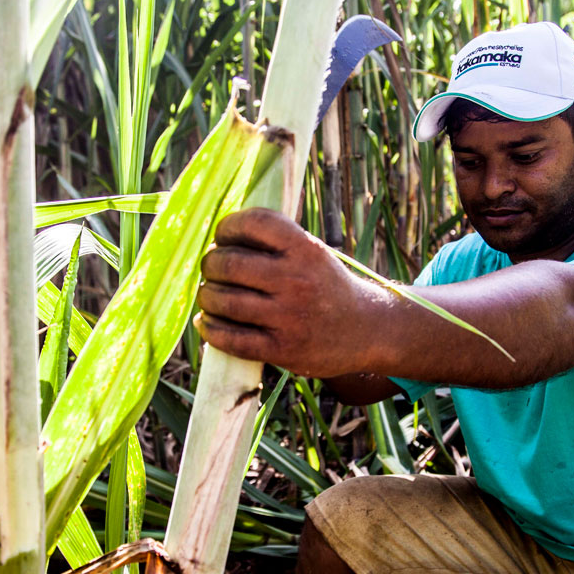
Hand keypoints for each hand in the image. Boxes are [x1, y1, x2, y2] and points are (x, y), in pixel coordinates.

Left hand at [196, 208, 383, 377]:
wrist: (367, 330)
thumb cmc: (327, 286)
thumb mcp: (313, 254)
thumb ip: (274, 243)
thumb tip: (218, 238)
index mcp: (306, 249)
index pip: (253, 223)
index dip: (228, 227)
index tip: (223, 237)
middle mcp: (297, 280)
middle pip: (228, 263)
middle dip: (211, 265)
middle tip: (213, 269)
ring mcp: (289, 317)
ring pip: (223, 301)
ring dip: (207, 297)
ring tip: (210, 296)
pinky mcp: (282, 350)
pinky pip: (231, 339)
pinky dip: (210, 330)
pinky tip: (207, 323)